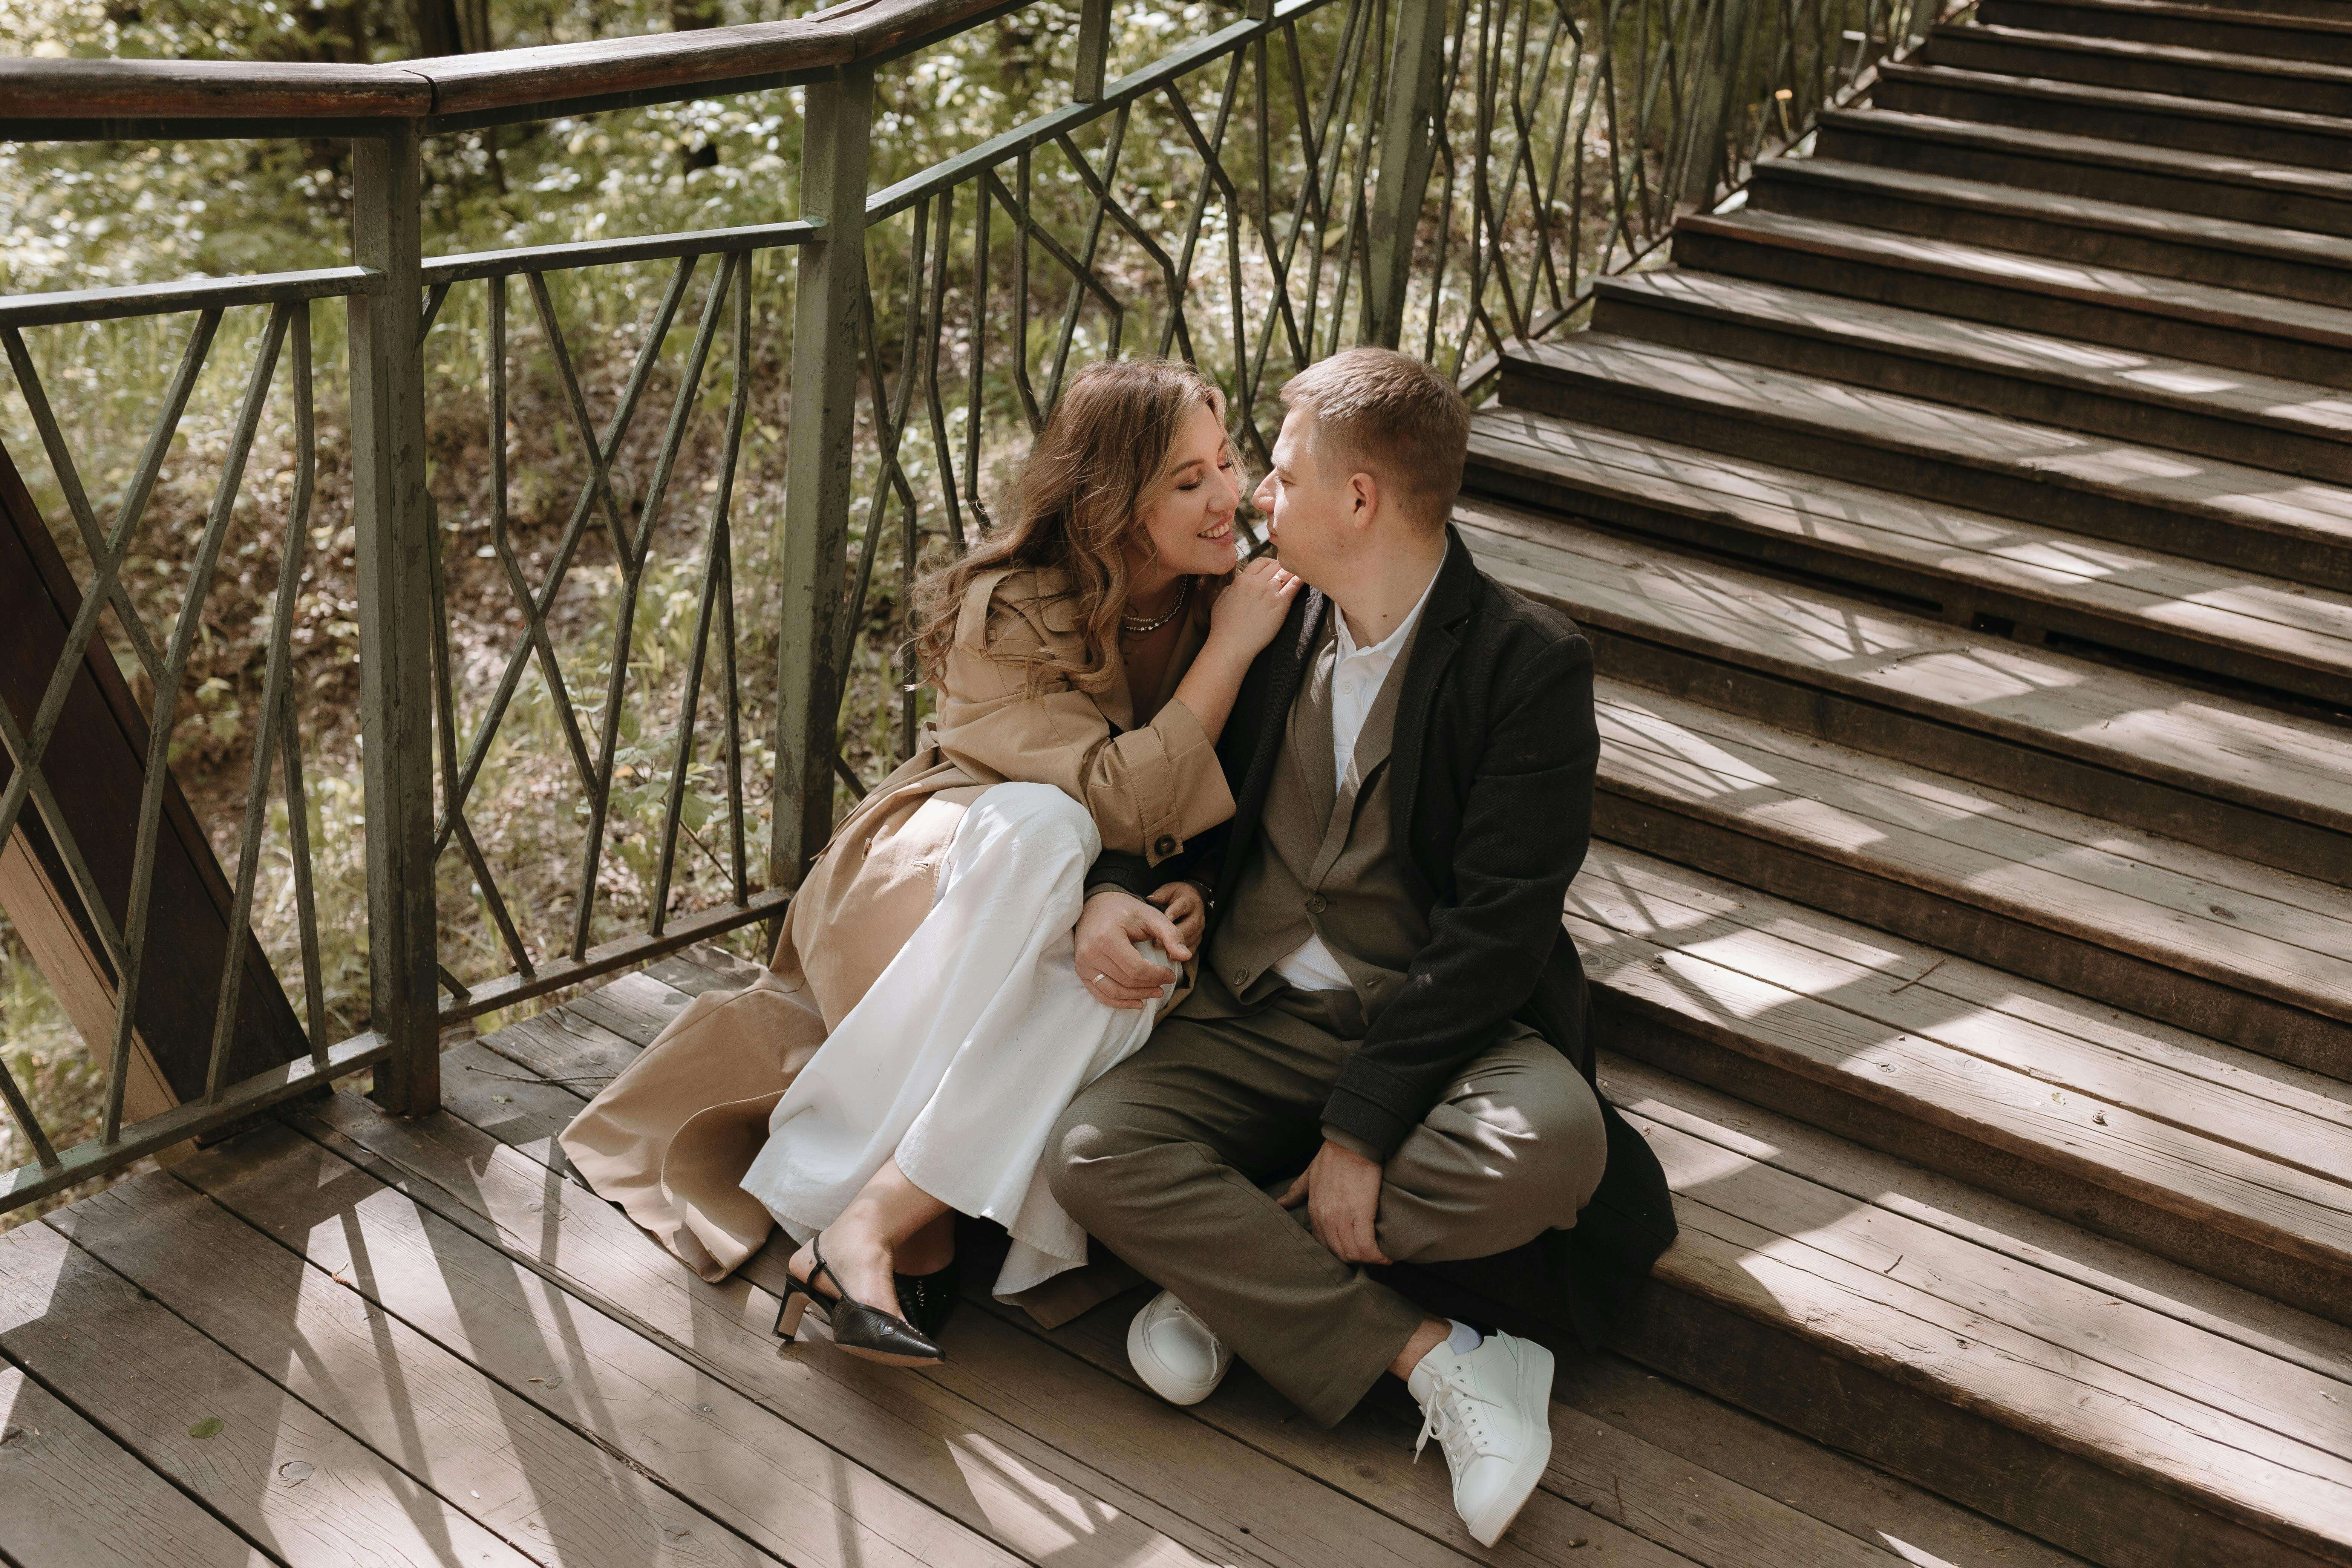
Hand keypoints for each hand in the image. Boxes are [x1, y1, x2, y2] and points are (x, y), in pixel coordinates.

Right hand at [1076, 889, 1186, 1008]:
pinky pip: (1101, 994)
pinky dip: (1119, 1002)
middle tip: (1166, 985)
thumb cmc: (1125, 909)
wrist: (1096, 904)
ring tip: (1156, 993)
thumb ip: (1170, 934)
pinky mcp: (1081, 971)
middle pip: (1126, 981)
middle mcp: (1090, 953)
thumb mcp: (1150, 916)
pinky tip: (1137, 1002)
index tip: (1171, 974)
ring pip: (1114, 992)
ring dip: (1138, 996)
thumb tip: (1186, 956)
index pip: (1136, 969)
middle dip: (1150, 986)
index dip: (1157, 976)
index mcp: (1107, 938)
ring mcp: (1083, 964)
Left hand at [1147, 881, 1206, 951]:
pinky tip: (1173, 957)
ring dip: (1178, 946)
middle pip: (1189, 926)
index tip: (1164, 920)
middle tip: (1158, 941)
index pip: (1182, 906)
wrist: (1192, 900)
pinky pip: (1194, 947)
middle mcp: (1197, 915)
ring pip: (1192, 938)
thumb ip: (1160, 894)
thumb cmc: (1177, 895)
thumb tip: (1150, 899)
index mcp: (1190, 901)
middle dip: (1174, 935)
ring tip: (1163, 951)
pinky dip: (1183, 953)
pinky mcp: (1198, 937)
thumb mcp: (1169, 890)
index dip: (1173, 913)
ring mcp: (1200, 927)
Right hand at [1206, 556, 1302, 656]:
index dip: (1269, 563)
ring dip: (1291, 572)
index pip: (1260, 562)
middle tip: (1287, 571)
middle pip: (1275, 565)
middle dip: (1281, 566)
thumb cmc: (1223, 627)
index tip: (1274, 567)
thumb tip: (1235, 585)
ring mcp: (1269, 592)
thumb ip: (1229, 588)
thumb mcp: (1220, 601)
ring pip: (1285, 573)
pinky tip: (1305, 578)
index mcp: (1242, 580)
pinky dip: (1300, 580)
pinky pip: (1294, 586)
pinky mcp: (1280, 604)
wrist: (1232, 645)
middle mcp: (1256, 583)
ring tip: (1298, 573)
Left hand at [1278, 1139, 1389, 1264]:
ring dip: (1367, 1259)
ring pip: (1353, 1252)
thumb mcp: (1309, 1175)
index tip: (1351, 1252)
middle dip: (1354, 1259)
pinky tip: (1385, 1257)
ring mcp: (1343, 1217)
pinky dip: (1377, 1255)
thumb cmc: (1331, 1157)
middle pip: (1340, 1253)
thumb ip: (1296, 1192)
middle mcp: (1327, 1218)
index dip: (1339, 1253)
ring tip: (1378, 1257)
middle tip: (1367, 1256)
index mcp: (1315, 1211)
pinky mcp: (1362, 1213)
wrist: (1350, 1143)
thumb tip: (1281, 1204)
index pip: (1324, 1245)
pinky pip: (1367, 1245)